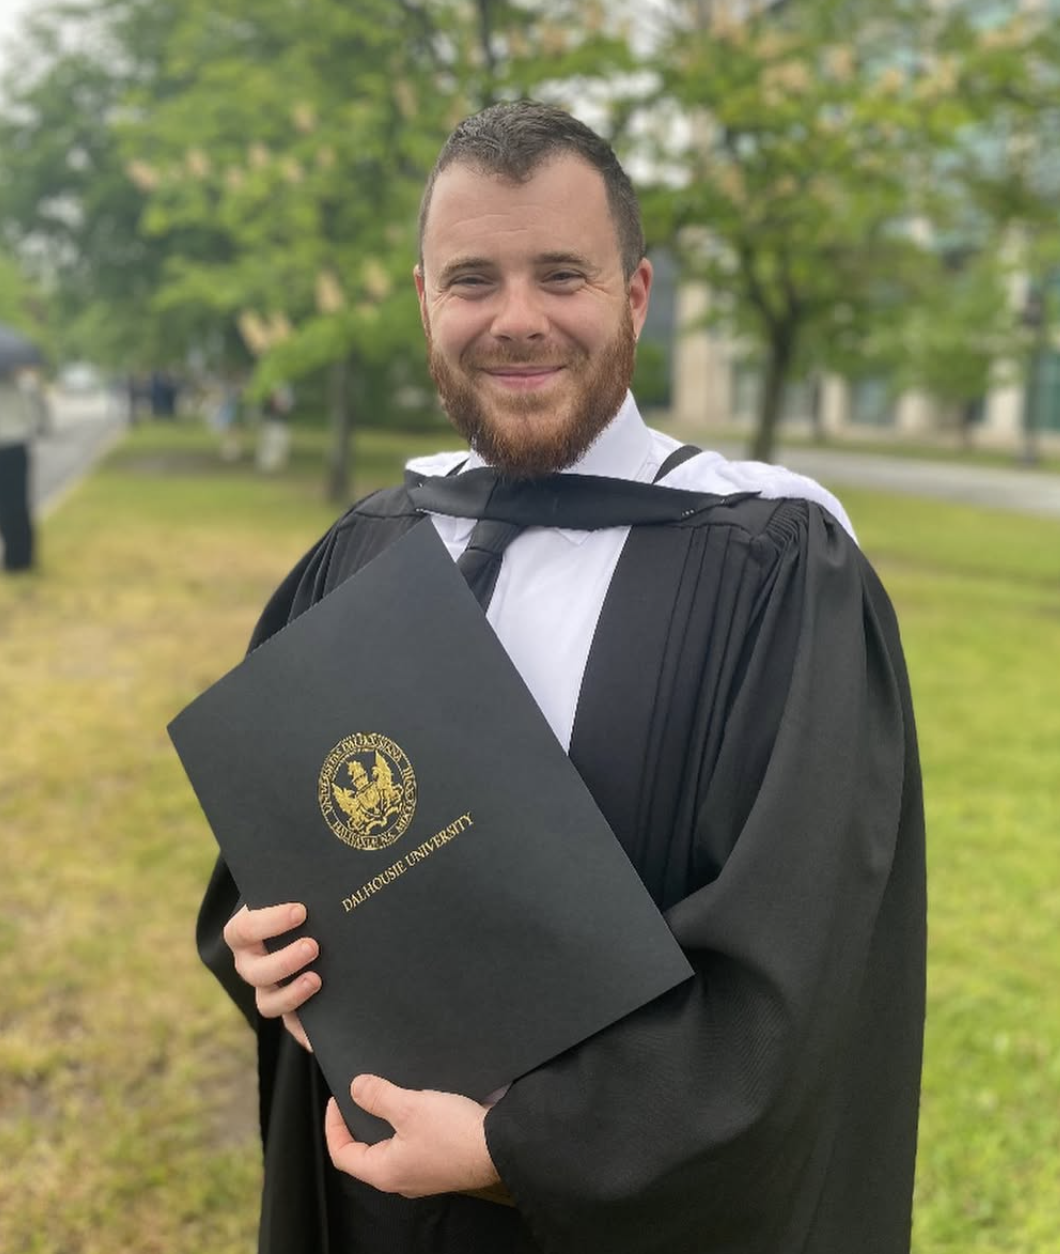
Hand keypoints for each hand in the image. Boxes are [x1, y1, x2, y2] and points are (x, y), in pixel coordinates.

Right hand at [223, 902, 319, 1050]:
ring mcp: (268, 990)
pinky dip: (306, 1033)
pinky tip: (323, 1032)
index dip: (270, 922)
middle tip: (314, 946)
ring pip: (269, 1003)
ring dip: (291, 994)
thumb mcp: (295, 892)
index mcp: (243, 932)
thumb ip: (303, 888)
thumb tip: (330, 877)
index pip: (245, 929)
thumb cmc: (300, 902)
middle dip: (284, 961)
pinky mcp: (289, 1012)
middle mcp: (250, 964)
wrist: (309, 925)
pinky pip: (294, 1027)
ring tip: (318, 979)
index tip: (301, 911)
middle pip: (255, 972)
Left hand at [324, 1075, 500, 1197]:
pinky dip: (405, 1127)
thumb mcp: (409, 1106)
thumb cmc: (453, 1133)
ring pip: (390, 1148)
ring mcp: (421, 1173)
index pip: (342, 1154)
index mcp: (384, 1172)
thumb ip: (377, 1096)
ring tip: (386, 1095)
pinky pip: (412, 1146)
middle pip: (365, 1153)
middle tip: (359, 1095)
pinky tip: (416, 1105)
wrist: (499, 1146)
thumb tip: (355, 1088)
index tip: (336, 1099)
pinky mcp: (440, 1164)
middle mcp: (400, 1179)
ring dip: (384, 1123)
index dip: (333, 1126)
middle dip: (358, 1122)